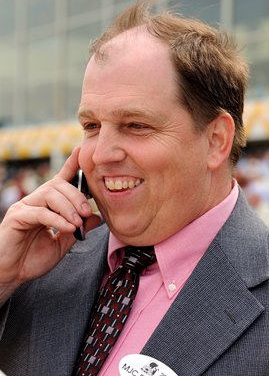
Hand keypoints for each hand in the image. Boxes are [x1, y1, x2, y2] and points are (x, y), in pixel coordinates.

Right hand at [0, 147, 99, 302]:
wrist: (12, 275)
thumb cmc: (33, 259)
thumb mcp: (62, 244)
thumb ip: (77, 229)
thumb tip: (96, 217)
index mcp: (46, 204)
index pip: (60, 180)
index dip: (71, 165)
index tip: (81, 152)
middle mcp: (35, 201)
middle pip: (57, 185)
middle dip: (76, 196)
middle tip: (87, 212)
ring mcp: (24, 207)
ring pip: (49, 195)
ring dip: (68, 208)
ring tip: (77, 222)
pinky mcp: (16, 217)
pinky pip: (40, 212)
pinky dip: (56, 219)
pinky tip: (67, 228)